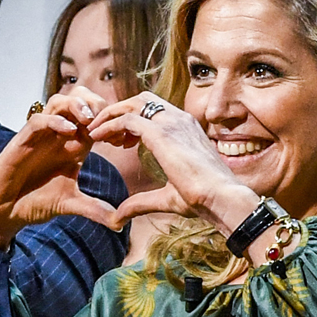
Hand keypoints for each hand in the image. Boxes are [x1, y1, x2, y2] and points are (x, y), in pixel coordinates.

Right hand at [0, 87, 117, 247]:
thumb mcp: (71, 204)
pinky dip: (55, 120)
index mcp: (74, 145)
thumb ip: (95, 209)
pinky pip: (39, 120)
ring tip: (89, 121)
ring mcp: (41, 135)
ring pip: (59, 101)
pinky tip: (69, 131)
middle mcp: (59, 135)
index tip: (123, 139)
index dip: (112, 122)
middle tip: (108, 124)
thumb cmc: (33, 201)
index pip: (97, 117)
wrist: (3, 211)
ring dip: (77, 106)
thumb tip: (120, 223)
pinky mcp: (23, 140)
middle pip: (80, 99)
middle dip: (97, 105)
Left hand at [88, 92, 256, 232]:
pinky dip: (108, 124)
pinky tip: (97, 137)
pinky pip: (127, 119)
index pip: (154, 110)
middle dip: (118, 111)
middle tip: (101, 131)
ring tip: (95, 132)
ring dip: (109, 115)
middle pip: (141, 99)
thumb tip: (119, 216)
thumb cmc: (204, 199)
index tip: (118, 141)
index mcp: (186, 129)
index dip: (131, 120)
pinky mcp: (162, 133)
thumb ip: (141, 202)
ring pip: (132, 104)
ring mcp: (172, 123)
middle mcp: (179, 120)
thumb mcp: (167, 198)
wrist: (222, 198)